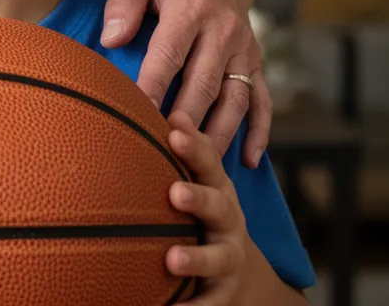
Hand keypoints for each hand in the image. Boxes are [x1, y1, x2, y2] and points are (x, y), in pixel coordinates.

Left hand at [101, 0, 270, 167]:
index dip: (153, 86)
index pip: (169, 53)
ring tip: (197, 168)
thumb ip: (124, 1)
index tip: (137, 117)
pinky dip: (258, 133)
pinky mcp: (256, 65)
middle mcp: (223, 31)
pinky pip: (262, 102)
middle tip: (164, 153)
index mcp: (191, 8)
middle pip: (203, 84)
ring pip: (234, 100)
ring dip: (217, 135)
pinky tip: (246, 162)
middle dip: (184, 121)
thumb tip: (110, 38)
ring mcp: (244, 51)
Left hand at [165, 112, 251, 305]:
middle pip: (220, 206)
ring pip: (217, 257)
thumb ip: (180, 150)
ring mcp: (228, 258)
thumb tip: (147, 102)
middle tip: (174, 193)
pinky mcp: (223, 294)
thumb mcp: (197, 180)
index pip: (208, 161)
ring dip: (196, 257)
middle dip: (199, 198)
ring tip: (171, 259)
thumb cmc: (204, 214)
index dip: (194, 145)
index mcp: (217, 188)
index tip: (172, 130)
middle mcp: (227, 221)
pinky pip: (209, 304)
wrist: (242, 275)